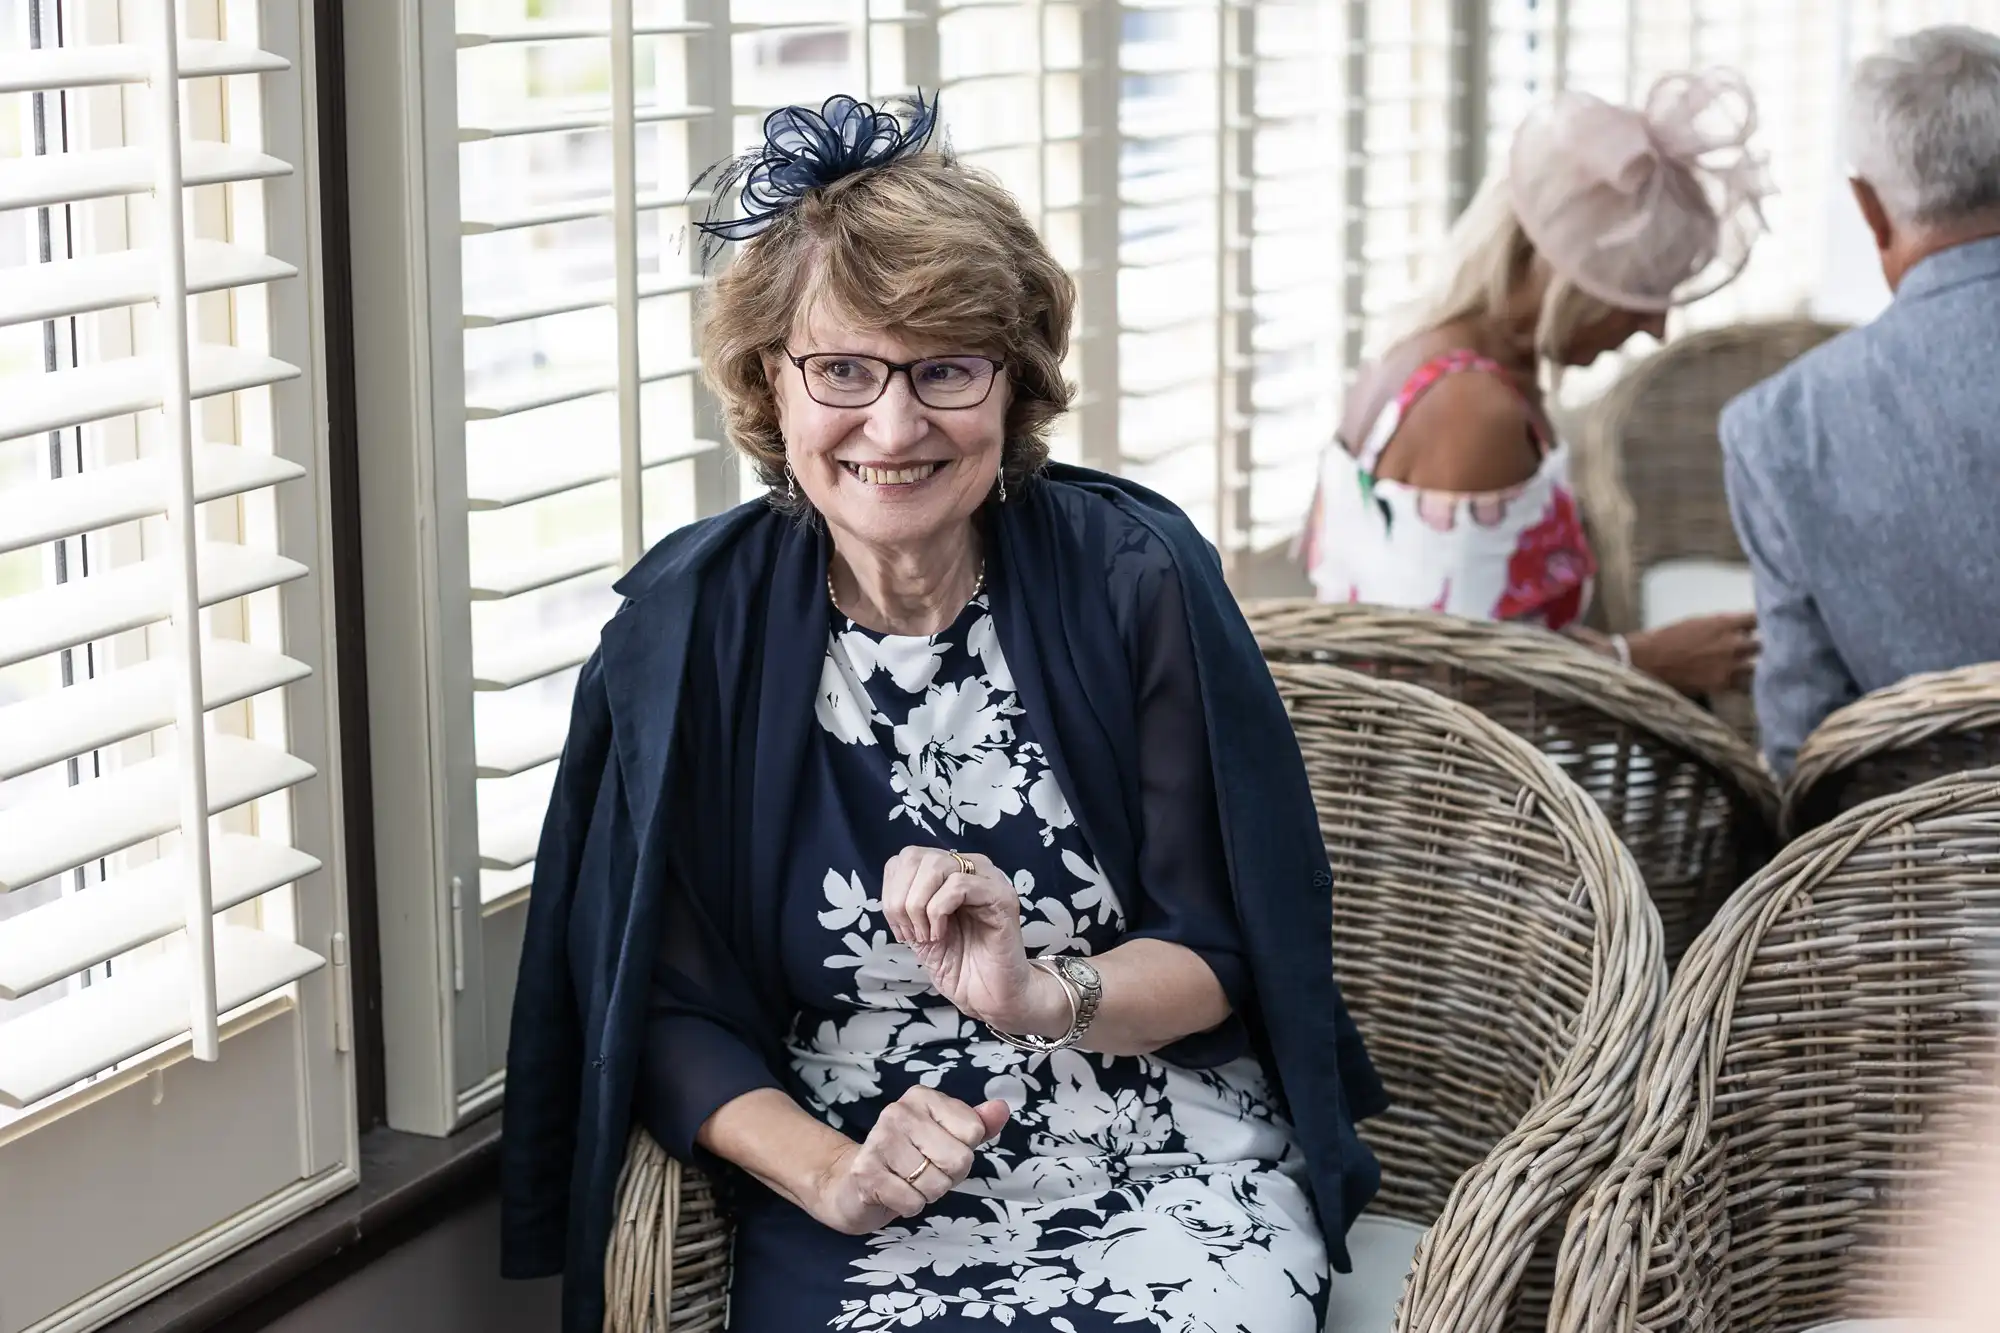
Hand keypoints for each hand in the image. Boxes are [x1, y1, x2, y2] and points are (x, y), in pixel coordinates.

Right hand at [807, 1087, 1009, 1234]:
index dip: (964, 1151)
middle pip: (959, 1159)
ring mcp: (879, 1140)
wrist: (853, 1181)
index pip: (974, 1130)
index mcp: (923, 1098)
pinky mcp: (866, 1172)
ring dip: (927, 1194)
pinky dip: (909, 1206)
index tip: (942, 1151)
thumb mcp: (947, 1137)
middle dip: (948, 1177)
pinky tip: (893, 1193)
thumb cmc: (909, 1158)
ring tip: (907, 1182)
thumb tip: (1002, 1108)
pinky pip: (912, 1202)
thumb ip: (977, 1124)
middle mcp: (899, 1112)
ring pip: (937, 1185)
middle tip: (925, 1172)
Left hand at [881, 847, 1067, 1035]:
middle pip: (916, 856)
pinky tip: (940, 935)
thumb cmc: (960, 966)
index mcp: (951, 872)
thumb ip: (906, 904)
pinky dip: (938, 912)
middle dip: (901, 899)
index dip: (892, 891)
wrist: (990, 998)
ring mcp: (989, 880)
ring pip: (936, 866)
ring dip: (919, 906)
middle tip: (911, 933)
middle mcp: (971, 868)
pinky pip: (958, 886)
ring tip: (927, 936)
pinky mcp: (1001, 897)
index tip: (900, 929)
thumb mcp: (920, 931)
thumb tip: (890, 889)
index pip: (907, 857)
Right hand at [1627, 612, 1758, 696]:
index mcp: (1724, 623)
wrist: (1647, 661)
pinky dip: (1749, 683)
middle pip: (1763, 643)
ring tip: (1758, 667)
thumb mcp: (1696, 622)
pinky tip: (1748, 682)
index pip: (1758, 619)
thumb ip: (1721, 625)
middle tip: (1761, 647)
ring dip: (1759, 665)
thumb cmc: (1667, 638)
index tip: (1766, 623)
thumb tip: (1739, 629)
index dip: (1763, 622)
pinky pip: (1747, 685)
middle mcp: (1732, 644)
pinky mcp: (1723, 685)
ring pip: (1760, 666)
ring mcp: (1729, 666)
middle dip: (1762, 645)